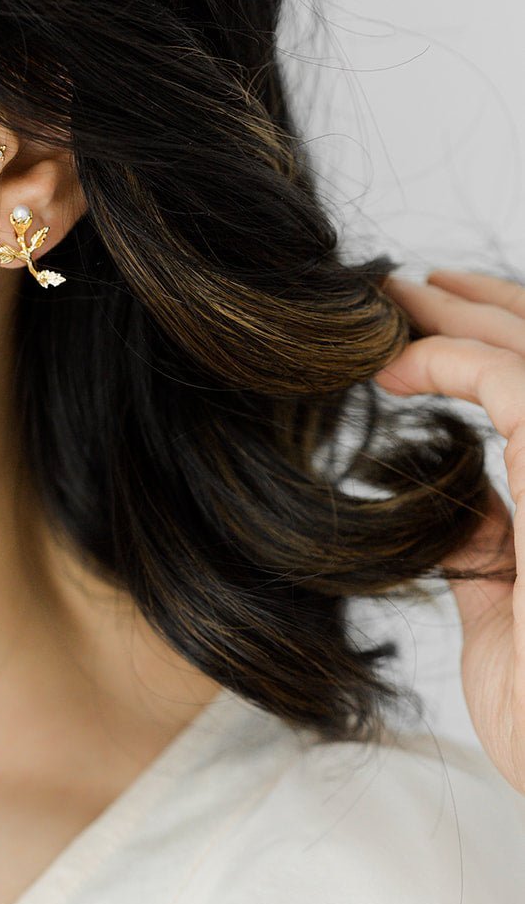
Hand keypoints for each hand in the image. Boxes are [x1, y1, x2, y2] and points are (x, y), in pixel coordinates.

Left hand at [375, 270, 523, 794]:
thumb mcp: (508, 613)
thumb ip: (495, 547)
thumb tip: (459, 505)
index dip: (499, 344)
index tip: (426, 331)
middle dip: (478, 310)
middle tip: (400, 290)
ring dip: (462, 315)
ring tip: (390, 300)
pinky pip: (515, 383)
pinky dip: (452, 360)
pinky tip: (395, 372)